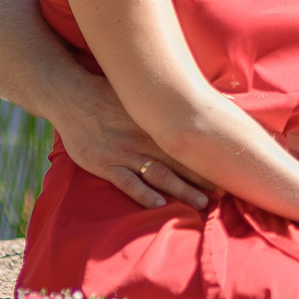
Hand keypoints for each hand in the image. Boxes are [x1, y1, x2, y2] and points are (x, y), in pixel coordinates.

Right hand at [54, 73, 210, 211]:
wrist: (71, 96)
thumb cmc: (107, 94)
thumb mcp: (140, 94)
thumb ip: (165, 102)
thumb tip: (201, 98)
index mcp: (155, 123)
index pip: (187, 143)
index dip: (207, 158)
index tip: (228, 170)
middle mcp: (143, 139)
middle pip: (179, 162)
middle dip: (201, 179)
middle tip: (224, 194)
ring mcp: (124, 152)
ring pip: (158, 174)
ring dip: (181, 190)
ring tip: (201, 203)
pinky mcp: (104, 163)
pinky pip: (127, 182)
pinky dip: (143, 194)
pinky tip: (159, 205)